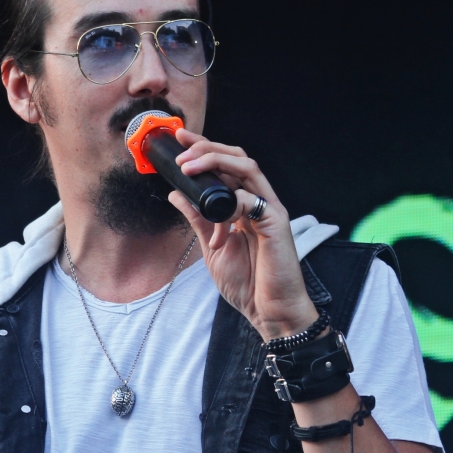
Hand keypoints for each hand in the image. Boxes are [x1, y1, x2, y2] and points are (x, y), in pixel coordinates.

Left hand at [166, 129, 317, 339]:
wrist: (270, 312)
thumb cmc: (248, 283)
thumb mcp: (212, 246)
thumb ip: (197, 218)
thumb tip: (175, 193)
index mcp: (243, 206)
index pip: (225, 167)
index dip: (203, 149)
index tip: (178, 140)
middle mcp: (258, 202)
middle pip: (237, 158)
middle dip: (208, 147)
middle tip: (181, 148)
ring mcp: (269, 210)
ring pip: (247, 168)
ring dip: (215, 162)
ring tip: (189, 166)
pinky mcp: (277, 222)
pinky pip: (252, 199)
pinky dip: (230, 202)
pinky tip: (218, 217)